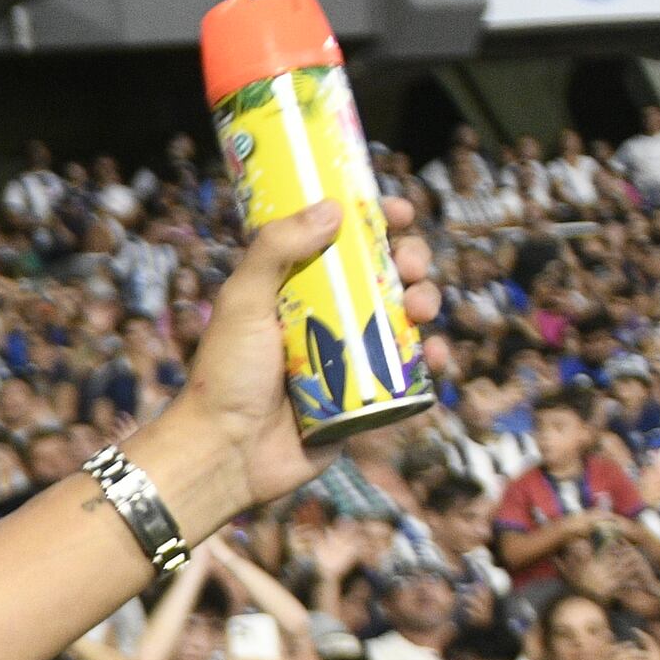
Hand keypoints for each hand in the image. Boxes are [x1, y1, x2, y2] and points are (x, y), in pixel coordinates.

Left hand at [147, 194, 428, 523]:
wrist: (228, 452)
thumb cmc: (225, 375)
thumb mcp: (242, 301)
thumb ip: (275, 249)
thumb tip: (332, 207)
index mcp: (296, 287)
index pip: (343, 242)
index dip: (376, 222)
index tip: (398, 212)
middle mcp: (326, 316)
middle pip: (384, 274)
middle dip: (411, 260)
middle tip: (411, 265)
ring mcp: (349, 356)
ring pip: (404, 318)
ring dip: (426, 302)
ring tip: (421, 308)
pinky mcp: (366, 396)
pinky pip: (410, 372)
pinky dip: (430, 359)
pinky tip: (434, 355)